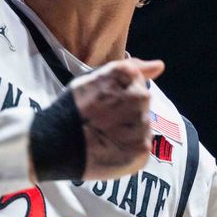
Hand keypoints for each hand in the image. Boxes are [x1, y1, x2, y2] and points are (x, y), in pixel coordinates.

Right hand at [70, 58, 164, 180]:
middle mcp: (140, 97)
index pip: (138, 82)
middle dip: (127, 112)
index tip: (103, 104)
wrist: (56, 143)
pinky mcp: (143, 149)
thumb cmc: (73, 108)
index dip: (119, 95)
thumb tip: (160, 65)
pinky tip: (111, 149)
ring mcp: (143, 124)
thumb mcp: (96, 77)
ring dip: (128, 131)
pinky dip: (129, 150)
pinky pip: (141, 148)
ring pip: (143, 126)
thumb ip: (132, 68)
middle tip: (102, 121)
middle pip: (142, 104)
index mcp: (128, 74)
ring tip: (104, 136)